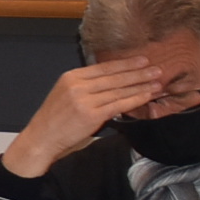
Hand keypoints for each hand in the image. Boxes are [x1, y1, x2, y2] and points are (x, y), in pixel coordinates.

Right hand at [1, 58, 166, 175]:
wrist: (41, 138)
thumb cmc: (54, 119)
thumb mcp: (65, 94)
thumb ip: (85, 87)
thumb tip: (111, 83)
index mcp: (71, 77)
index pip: (104, 67)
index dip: (125, 64)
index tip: (142, 61)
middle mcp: (77, 85)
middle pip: (114, 77)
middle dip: (138, 73)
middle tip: (158, 69)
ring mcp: (84, 100)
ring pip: (119, 90)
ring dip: (141, 86)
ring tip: (158, 82)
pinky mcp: (91, 114)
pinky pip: (119, 105)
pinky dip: (135, 99)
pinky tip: (147, 96)